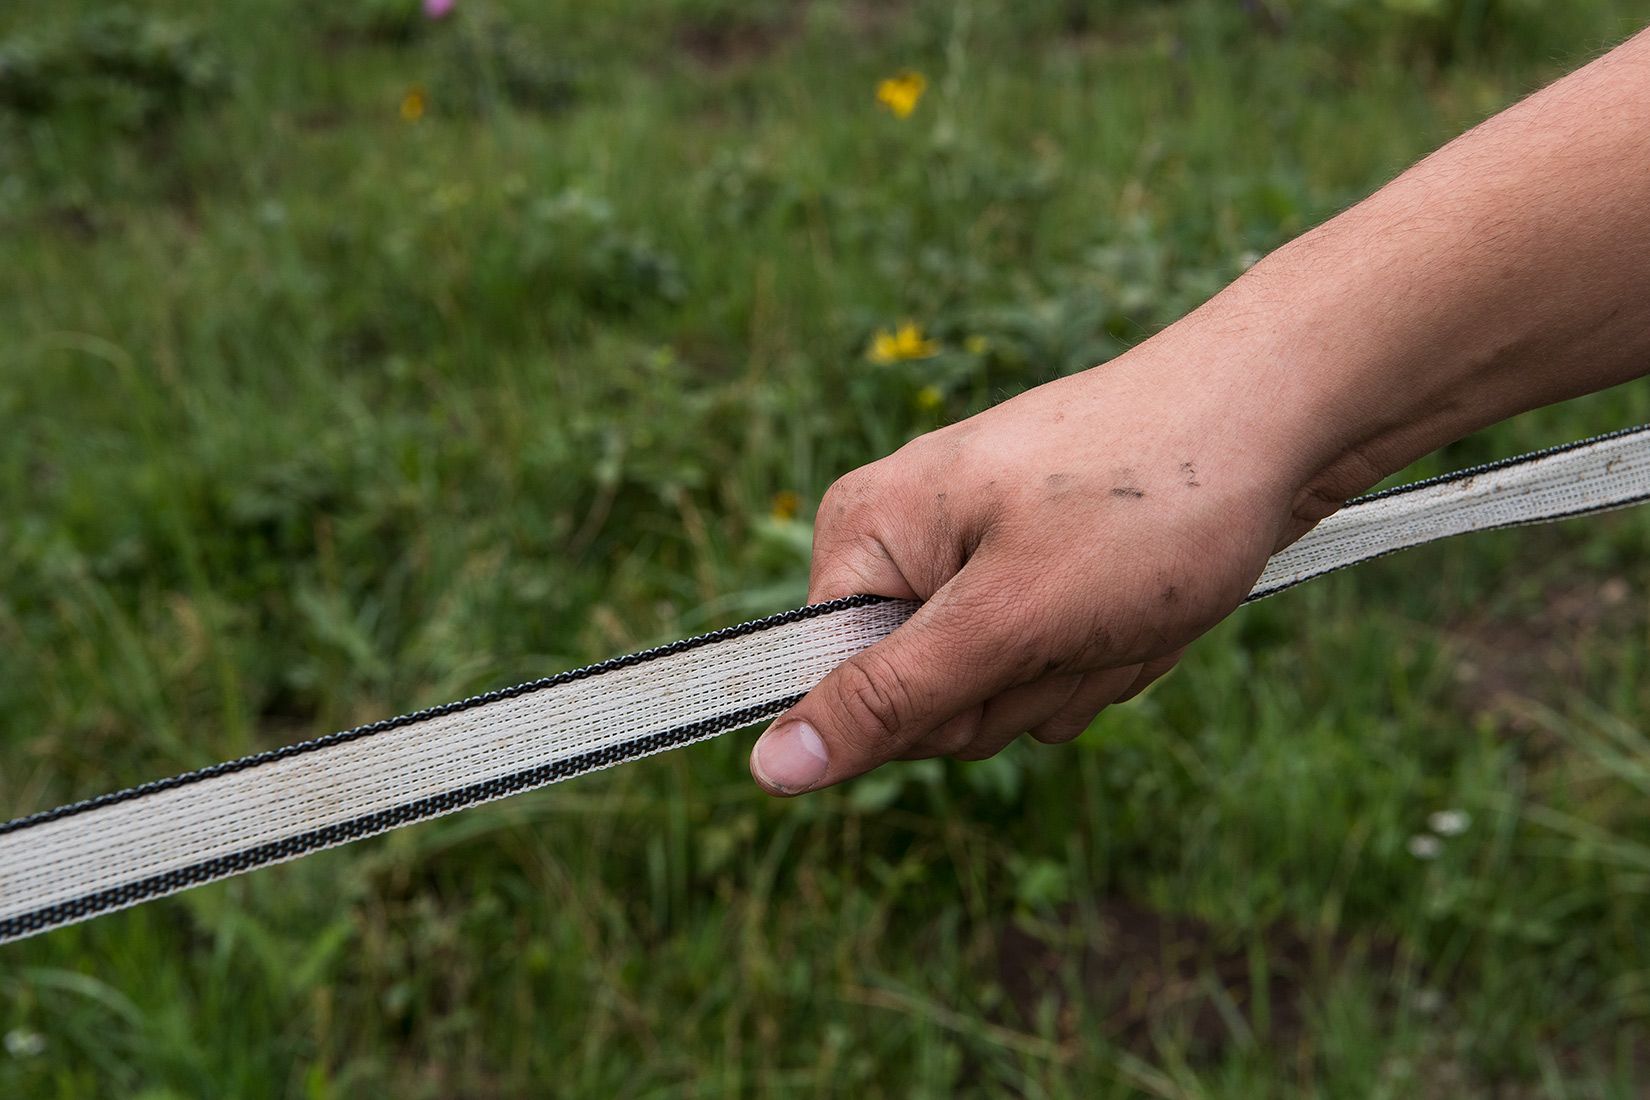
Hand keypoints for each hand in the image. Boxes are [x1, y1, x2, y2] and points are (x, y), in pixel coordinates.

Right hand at [748, 326, 1330, 794]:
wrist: (1279, 414)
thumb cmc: (1144, 503)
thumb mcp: (1007, 617)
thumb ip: (889, 699)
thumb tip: (770, 769)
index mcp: (868, 532)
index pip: (845, 688)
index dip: (933, 702)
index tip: (1008, 644)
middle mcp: (911, 541)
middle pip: (929, 701)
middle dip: (1022, 686)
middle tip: (1084, 619)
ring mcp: (982, 556)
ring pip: (1004, 693)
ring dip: (1080, 670)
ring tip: (1127, 598)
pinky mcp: (1045, 572)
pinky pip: (1054, 662)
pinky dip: (1112, 651)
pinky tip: (1150, 598)